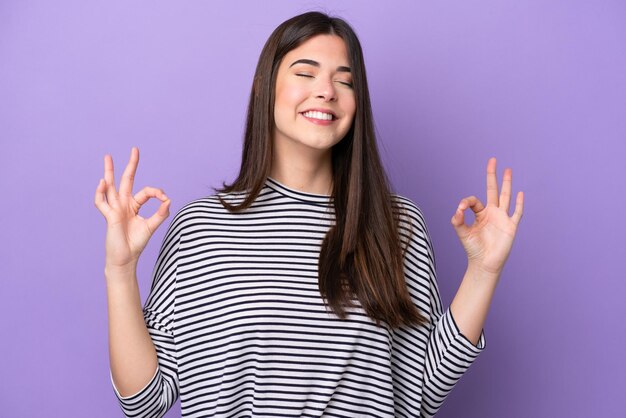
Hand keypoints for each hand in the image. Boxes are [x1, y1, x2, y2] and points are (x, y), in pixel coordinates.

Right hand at [94, 147, 170, 272]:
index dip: (156, 192)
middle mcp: (124, 205)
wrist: (125, 259)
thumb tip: (169, 199)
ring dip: (109, 172)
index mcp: (134, 206)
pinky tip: (103, 182)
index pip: (145, 192)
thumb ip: (160, 214)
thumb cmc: (136, 243)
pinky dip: (101, 193)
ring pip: (110, 187)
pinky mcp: (109, 217)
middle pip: (126, 181)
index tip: (165, 199)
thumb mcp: (152, 227)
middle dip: (131, 165)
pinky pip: (102, 203)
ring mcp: (115, 209)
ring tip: (108, 157)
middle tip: (135, 149)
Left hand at [450, 158, 523, 277]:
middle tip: (492, 160)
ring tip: (508, 169)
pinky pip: (517, 212)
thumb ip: (458, 221)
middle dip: (492, 175)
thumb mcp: (462, 233)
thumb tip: (457, 209)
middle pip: (493, 190)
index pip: (474, 200)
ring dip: (507, 183)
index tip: (461, 209)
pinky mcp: (511, 226)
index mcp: (480, 214)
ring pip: (506, 196)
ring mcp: (502, 218)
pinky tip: (520, 193)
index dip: (466, 202)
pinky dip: (519, 203)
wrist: (485, 263)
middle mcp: (492, 213)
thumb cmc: (473, 249)